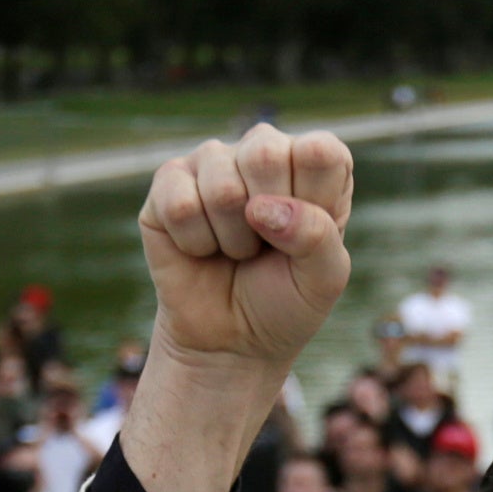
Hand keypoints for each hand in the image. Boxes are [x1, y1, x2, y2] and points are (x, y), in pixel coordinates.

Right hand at [137, 127, 355, 373]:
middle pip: (265, 153)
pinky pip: (179, 205)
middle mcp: (262, 151)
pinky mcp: (168, 182)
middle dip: (268, 220)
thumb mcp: (323, 278)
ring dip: (231, 239)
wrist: (231, 340)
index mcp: (313, 163)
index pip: (320, 151)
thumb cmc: (284, 301)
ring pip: (220, 187)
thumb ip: (317, 235)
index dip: (312, 199)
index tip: (304, 236)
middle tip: (266, 244)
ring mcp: (212, 162)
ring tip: (236, 251)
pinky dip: (195, 243)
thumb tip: (261, 207)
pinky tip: (203, 249)